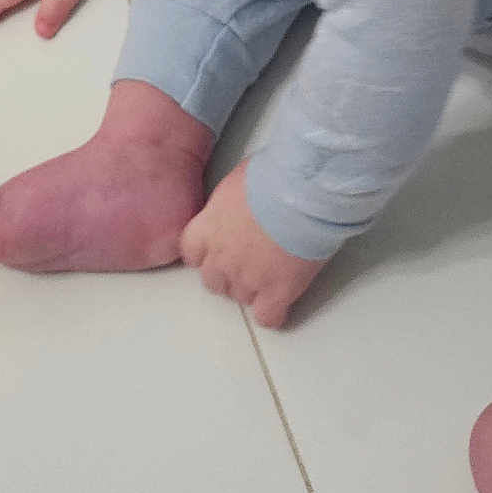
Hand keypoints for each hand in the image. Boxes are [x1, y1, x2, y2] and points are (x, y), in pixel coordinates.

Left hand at [180, 161, 324, 328]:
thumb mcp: (236, 182)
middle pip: (214, 281)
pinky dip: (274, 311)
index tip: (219, 247)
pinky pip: (268, 317)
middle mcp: (221, 258)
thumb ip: (229, 205)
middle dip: (229, 273)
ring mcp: (247, 279)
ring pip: (241, 298)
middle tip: (252, 257)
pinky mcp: (277, 292)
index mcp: (208, 227)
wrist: (301, 191)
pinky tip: (284, 296)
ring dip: (253, 289)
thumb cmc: (273, 175)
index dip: (205, 252)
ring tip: (275, 270)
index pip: (190, 252)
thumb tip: (240, 207)